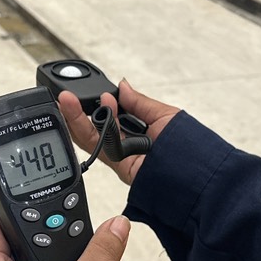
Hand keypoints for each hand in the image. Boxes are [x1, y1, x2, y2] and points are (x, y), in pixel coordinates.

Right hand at [58, 79, 179, 186]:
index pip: (110, 115)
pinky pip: (98, 148)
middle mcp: (127, 144)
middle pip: (94, 126)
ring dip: (76, 118)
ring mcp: (121, 157)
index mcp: (138, 130)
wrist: (197, 175)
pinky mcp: (118, 167)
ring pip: (90, 137)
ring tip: (65, 101)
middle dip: (77, 111)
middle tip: (64, 97)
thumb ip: (139, 102)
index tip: (92, 91)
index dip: (100, 102)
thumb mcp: (164, 115)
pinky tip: (83, 114)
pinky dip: (90, 131)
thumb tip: (122, 85)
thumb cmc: (189, 147)